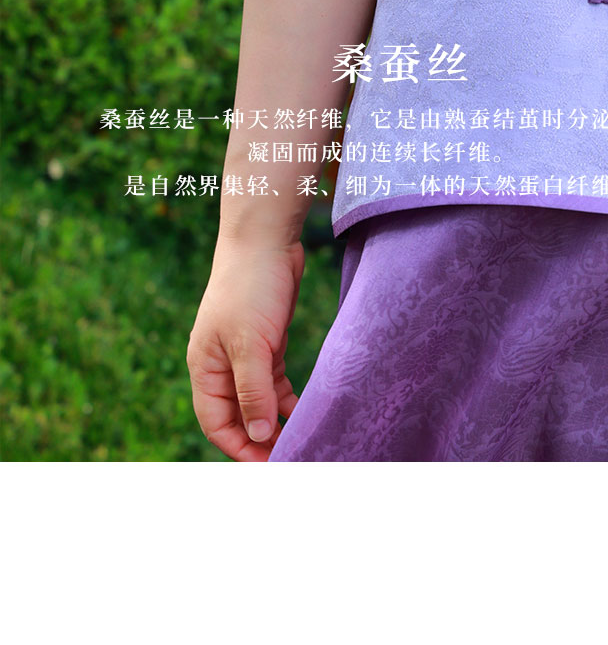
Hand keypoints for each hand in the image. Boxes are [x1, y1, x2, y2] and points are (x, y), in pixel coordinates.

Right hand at [187, 240, 305, 461]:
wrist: (265, 238)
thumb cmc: (249, 286)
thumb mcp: (250, 343)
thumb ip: (253, 392)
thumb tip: (259, 437)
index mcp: (205, 368)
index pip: (217, 425)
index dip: (241, 449)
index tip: (271, 466)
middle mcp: (222, 366)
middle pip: (238, 418)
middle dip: (260, 441)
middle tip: (292, 458)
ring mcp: (245, 354)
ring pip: (258, 403)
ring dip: (276, 424)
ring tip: (301, 443)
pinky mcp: (267, 343)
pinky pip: (274, 384)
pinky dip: (286, 401)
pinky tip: (303, 413)